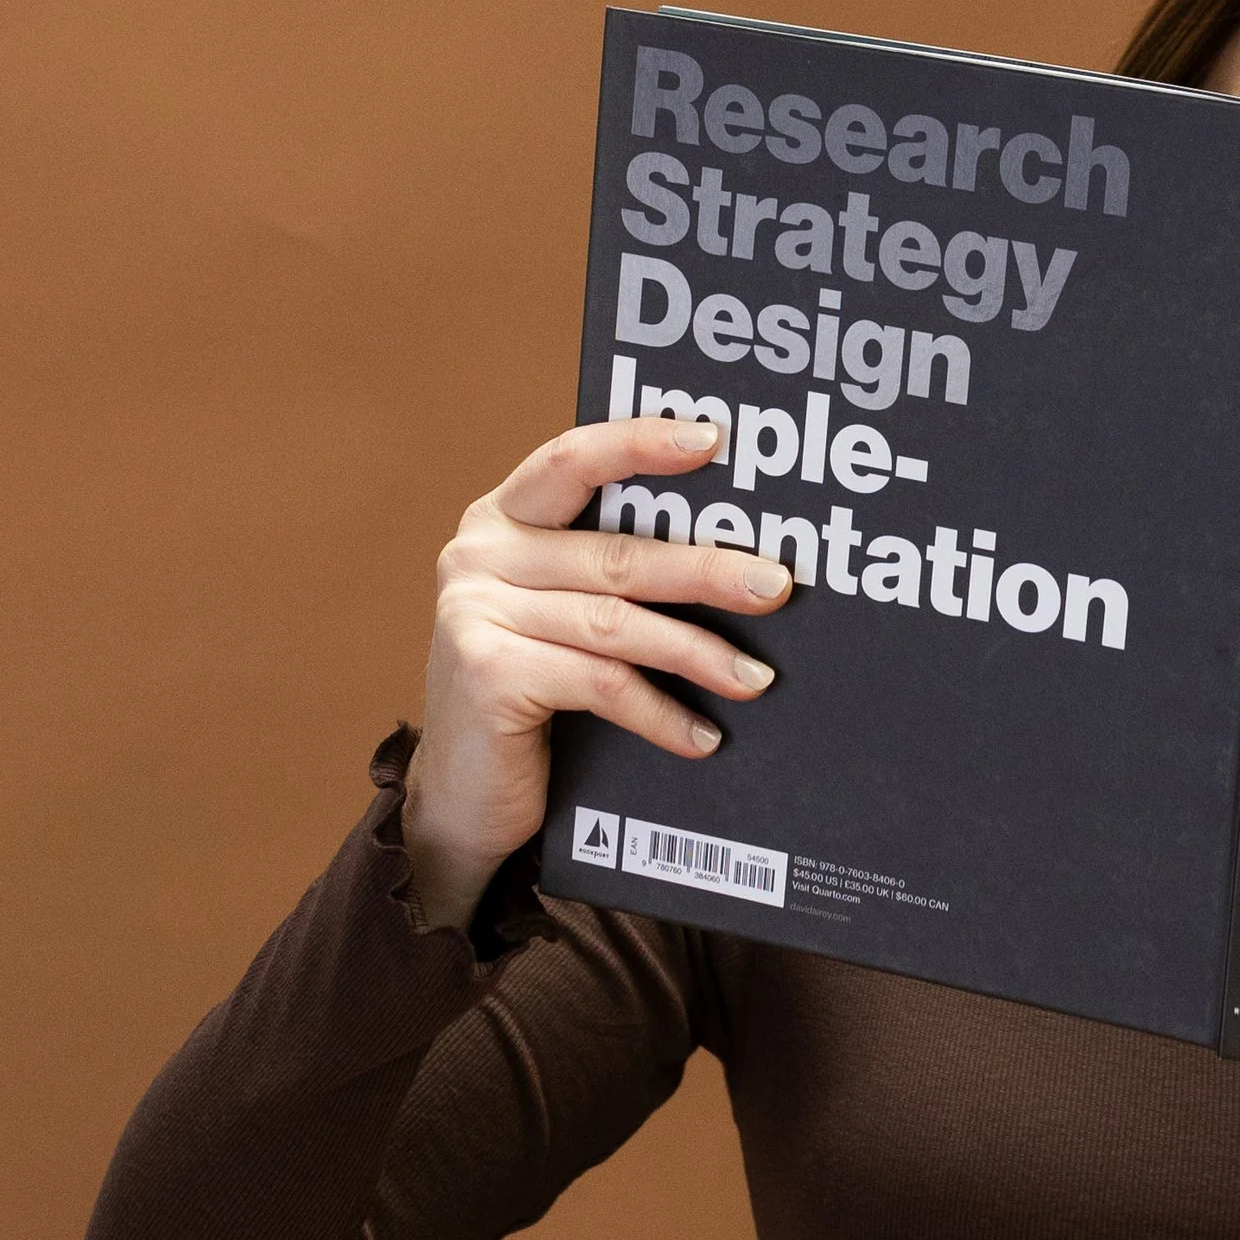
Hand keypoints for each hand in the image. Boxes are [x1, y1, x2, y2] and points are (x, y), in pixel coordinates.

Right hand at [403, 418, 789, 933]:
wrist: (463, 800)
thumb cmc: (531, 699)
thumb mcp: (562, 620)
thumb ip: (609, 575)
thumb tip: (738, 561)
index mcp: (500, 521)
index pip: (573, 460)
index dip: (641, 443)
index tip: (714, 440)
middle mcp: (478, 554)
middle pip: (616, 554)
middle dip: (707, 569)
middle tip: (776, 587)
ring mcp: (474, 612)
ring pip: (616, 622)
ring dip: (697, 652)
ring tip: (756, 679)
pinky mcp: (487, 672)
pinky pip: (601, 684)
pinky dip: (660, 714)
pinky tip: (703, 737)